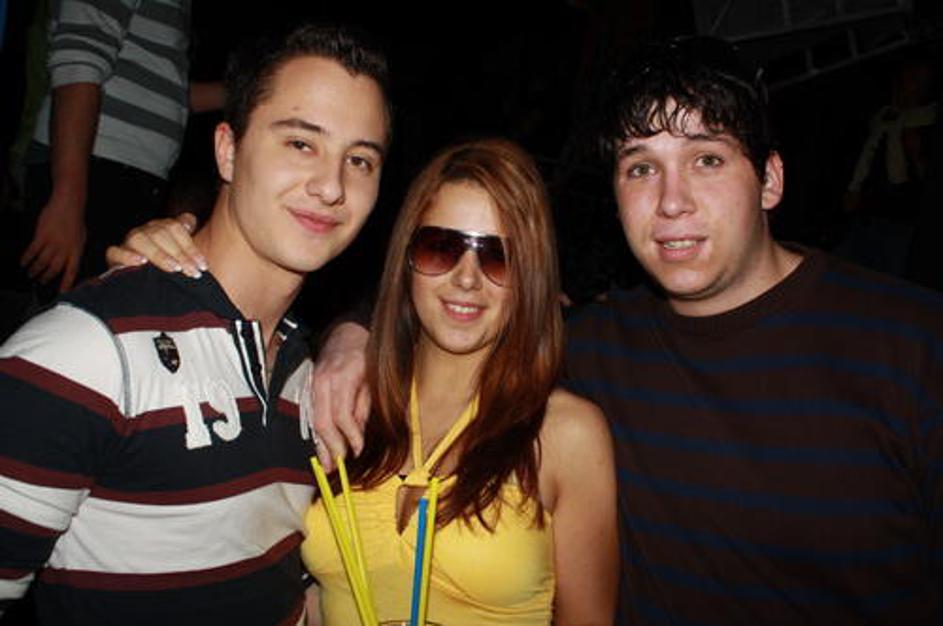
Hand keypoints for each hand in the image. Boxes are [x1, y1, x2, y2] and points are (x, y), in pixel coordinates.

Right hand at [21, 195, 86, 291]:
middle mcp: (65, 249)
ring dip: (35, 270)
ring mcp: (53, 243)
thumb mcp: (80, 238)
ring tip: (30, 273)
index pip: (72, 271)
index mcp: (76, 251)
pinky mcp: (42, 236)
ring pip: (42, 262)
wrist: (68, 205)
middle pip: (54, 269)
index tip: (62, 292)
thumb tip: (67, 262)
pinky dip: (27, 258)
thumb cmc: (74, 221)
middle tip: (41, 282)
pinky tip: (23, 262)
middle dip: (46, 278)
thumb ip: (73, 251)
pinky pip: (32, 251)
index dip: (67, 283)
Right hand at [105, 213, 204, 276]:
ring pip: (139, 239)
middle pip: (160, 234)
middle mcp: (145, 232)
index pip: (176, 228)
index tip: (202, 265)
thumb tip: (190, 220)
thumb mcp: (182, 258)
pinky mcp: (114, 256)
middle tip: (192, 272)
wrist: (144, 288)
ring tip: (173, 268)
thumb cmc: (169, 270)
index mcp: (161, 228)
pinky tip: (141, 262)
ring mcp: (129, 243)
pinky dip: (127, 256)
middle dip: (180, 254)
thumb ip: (188, 242)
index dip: (190, 246)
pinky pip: (115, 251)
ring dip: (158, 254)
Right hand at [309, 322, 369, 471]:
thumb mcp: (372, 377)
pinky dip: (316, 432)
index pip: (342, 416)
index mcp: (342, 378)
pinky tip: (321, 446)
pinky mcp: (309, 387)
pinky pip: (311, 414)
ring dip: (319, 445)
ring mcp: (313, 384)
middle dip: (330, 447)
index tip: (357, 451)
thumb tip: (357, 434)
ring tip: (326, 464)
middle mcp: (323, 382)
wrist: (347, 332)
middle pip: (322, 422)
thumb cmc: (365, 354)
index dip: (350, 437)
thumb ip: (364, 406)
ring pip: (313, 420)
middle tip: (337, 467)